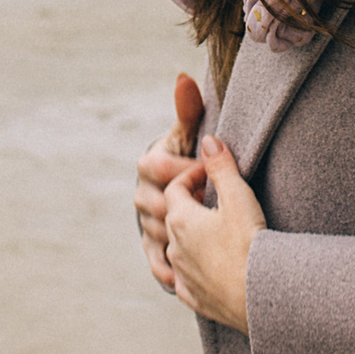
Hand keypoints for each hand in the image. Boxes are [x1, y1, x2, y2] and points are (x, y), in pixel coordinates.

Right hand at [134, 73, 204, 291]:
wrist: (188, 189)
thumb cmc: (193, 158)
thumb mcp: (191, 136)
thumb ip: (188, 111)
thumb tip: (184, 77)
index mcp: (150, 163)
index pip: (156, 165)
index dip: (183, 170)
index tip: (210, 175)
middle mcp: (142, 193)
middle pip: (150, 201)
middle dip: (180, 205)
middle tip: (212, 209)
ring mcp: (145, 222)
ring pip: (152, 230)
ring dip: (174, 235)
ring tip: (204, 241)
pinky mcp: (153, 248)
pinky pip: (154, 260)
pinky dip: (166, 269)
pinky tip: (183, 277)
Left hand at [164, 135, 265, 331]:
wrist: (259, 297)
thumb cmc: (249, 244)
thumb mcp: (238, 197)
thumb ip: (221, 167)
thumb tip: (208, 141)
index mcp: (180, 219)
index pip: (175, 188)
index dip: (192, 177)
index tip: (211, 175)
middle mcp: (174, 247)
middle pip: (174, 217)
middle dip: (192, 206)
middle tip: (216, 200)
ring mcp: (182, 274)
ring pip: (178, 249)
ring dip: (192, 238)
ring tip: (216, 232)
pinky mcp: (193, 297)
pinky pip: (185, 280)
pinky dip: (194, 270)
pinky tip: (210, 267)